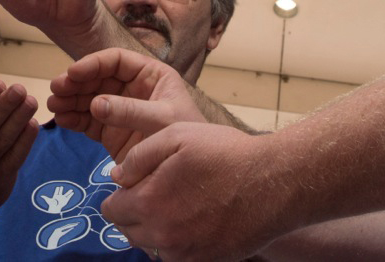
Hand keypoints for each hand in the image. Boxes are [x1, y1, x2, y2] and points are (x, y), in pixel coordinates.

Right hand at [47, 48, 204, 160]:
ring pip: (89, 97)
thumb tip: (96, 103)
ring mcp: (120, 110)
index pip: (116, 60)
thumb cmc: (185, 138)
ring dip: (70, 99)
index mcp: (150, 75)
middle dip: (76, 82)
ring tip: (54, 105)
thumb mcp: (163, 120)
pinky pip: (88, 120)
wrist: (192, 176)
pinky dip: (74, 118)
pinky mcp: (111, 131)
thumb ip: (131, 111)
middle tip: (56, 89)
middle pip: (97, 77)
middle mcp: (132, 89)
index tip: (73, 72)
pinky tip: (62, 119)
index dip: (93, 63)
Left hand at [101, 123, 273, 261]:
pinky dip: (177, 242)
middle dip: (134, 212)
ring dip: (155, 229)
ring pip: (151, 247)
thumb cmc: (225, 154)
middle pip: (128, 232)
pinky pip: (176, 257)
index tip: (136, 183)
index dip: (120, 194)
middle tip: (157, 191)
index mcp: (148, 203)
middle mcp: (162, 236)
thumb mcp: (175, 135)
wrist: (274, 183)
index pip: (111, 210)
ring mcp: (185, 253)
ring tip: (177, 205)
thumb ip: (138, 157)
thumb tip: (117, 177)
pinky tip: (194, 220)